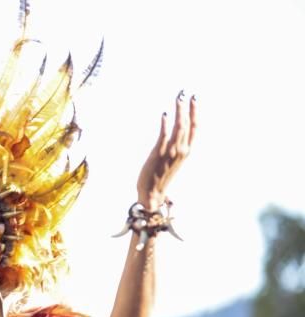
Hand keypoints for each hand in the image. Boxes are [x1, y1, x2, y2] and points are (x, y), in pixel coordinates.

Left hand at [136, 91, 196, 209]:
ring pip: (179, 127)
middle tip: (184, 93)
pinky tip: (165, 113)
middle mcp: (182, 150)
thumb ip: (175, 146)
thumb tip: (172, 131)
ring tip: (178, 98)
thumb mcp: (172, 160)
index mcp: (187, 151)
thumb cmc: (159, 176)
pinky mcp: (159, 154)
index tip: (194, 99)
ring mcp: (171, 152)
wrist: (151, 193)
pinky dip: (166, 124)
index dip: (195, 112)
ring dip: (179, 111)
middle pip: (188, 124)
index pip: (195, 127)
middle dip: (187, 107)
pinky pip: (164, 135)